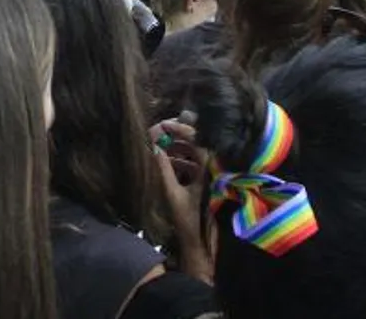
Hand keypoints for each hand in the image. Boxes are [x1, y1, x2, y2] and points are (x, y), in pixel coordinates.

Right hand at [149, 117, 210, 279]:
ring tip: (158, 143)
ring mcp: (208, 173)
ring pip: (193, 151)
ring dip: (176, 146)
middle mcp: (211, 167)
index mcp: (208, 168)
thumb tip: (154, 147)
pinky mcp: (203, 180)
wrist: (198, 241)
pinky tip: (165, 159)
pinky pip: (192, 162)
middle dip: (176, 134)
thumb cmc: (187, 219)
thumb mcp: (172, 192)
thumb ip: (164, 168)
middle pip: (195, 141)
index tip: (162, 125)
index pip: (196, 138)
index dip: (179, 129)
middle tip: (158, 131)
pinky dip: (179, 158)